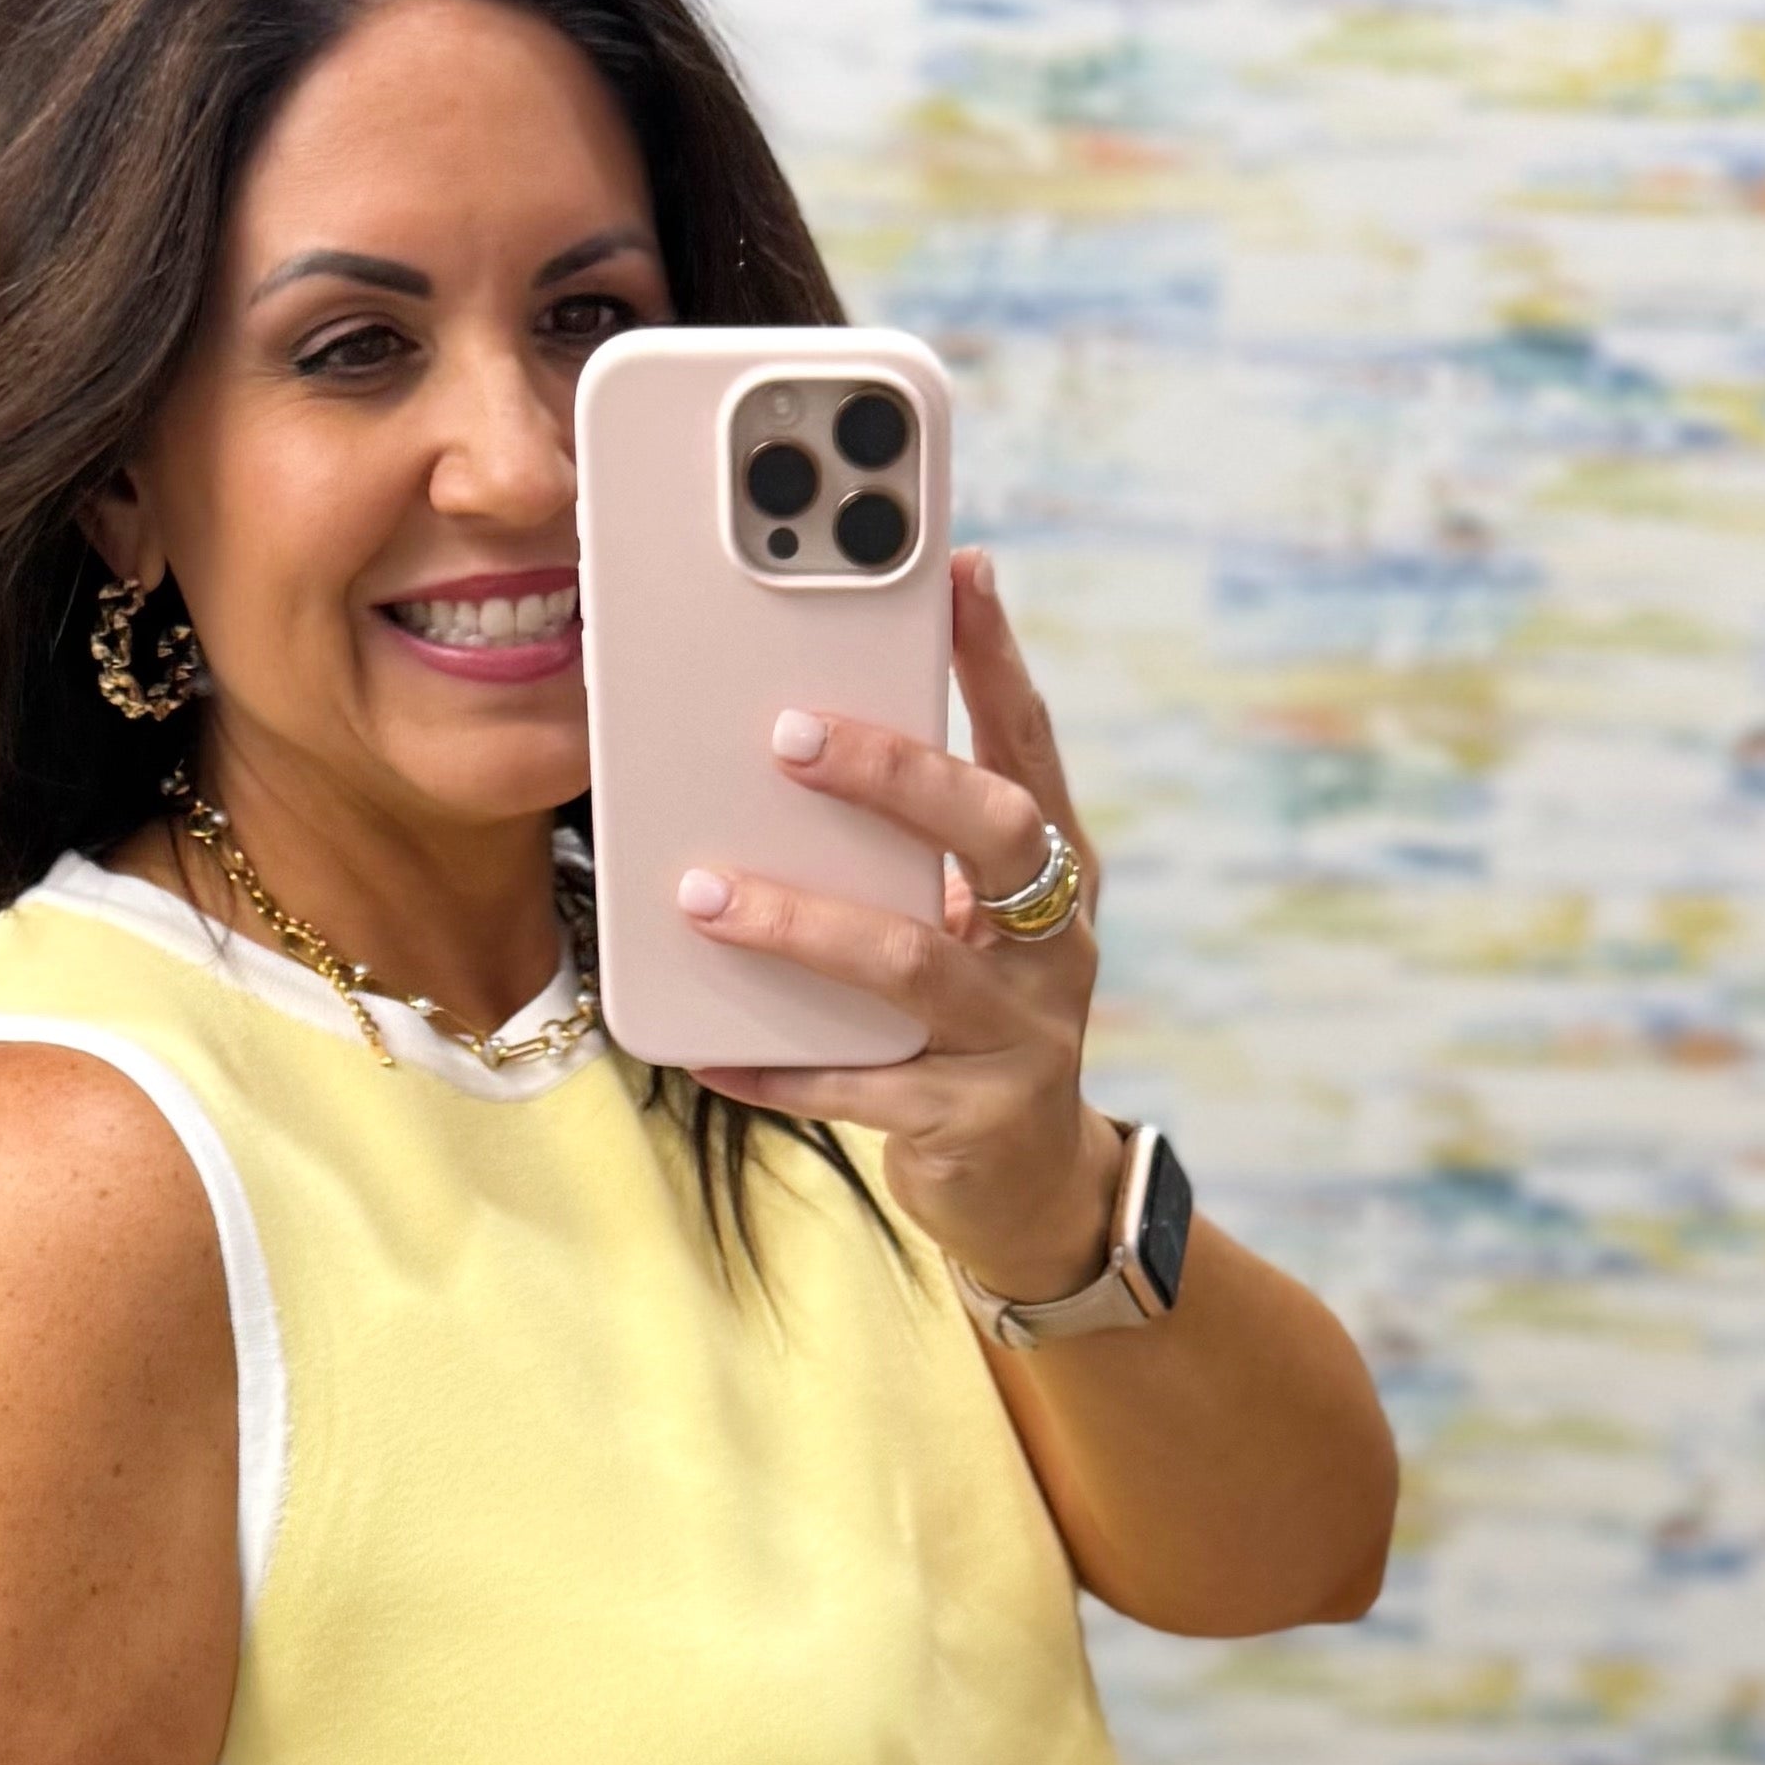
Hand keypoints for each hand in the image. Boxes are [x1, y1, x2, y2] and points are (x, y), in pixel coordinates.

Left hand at [686, 548, 1125, 1304]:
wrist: (1027, 1191)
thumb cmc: (971, 1027)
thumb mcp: (963, 929)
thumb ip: (910, 856)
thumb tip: (786, 749)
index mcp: (1059, 877)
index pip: (1033, 748)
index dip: (1000, 662)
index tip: (958, 573)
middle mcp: (1058, 946)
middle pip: (997, 832)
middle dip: (896, 775)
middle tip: (788, 737)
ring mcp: (1020, 1036)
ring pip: (910, 961)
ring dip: (800, 922)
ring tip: (704, 896)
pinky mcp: (969, 1120)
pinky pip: (857, 1086)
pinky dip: (775, 1065)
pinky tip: (704, 1049)